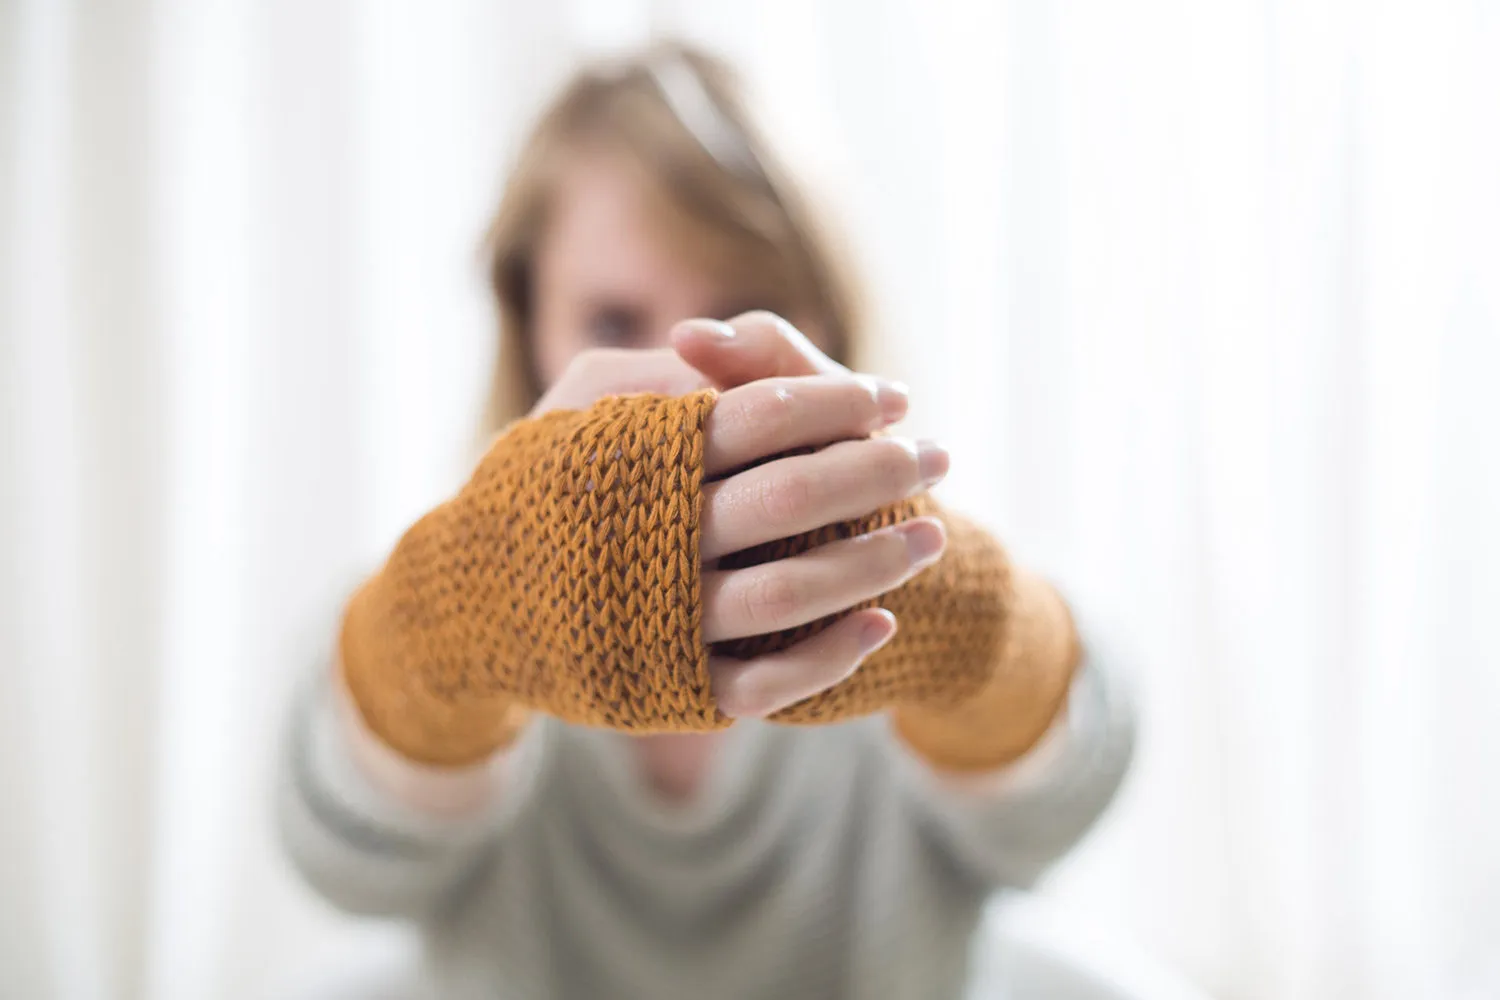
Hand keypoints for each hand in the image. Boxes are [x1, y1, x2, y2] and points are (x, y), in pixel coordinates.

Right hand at [527, 333, 951, 720]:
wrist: (472, 601)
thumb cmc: (544, 482)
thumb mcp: (580, 402)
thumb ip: (661, 375)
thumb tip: (733, 344)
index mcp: (635, 455)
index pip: (756, 414)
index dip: (835, 402)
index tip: (894, 398)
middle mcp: (650, 535)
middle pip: (788, 495)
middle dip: (877, 471)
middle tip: (939, 457)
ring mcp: (660, 616)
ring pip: (786, 593)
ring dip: (870, 564)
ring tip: (933, 537)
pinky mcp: (669, 682)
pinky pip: (760, 683)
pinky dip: (825, 657)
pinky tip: (880, 624)